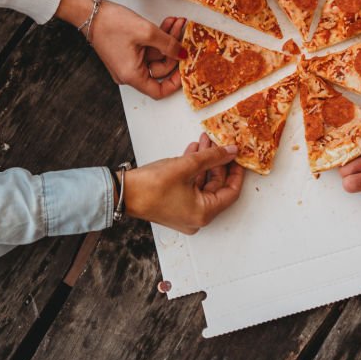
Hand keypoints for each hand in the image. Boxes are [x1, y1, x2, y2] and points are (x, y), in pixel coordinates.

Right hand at [89, 3, 186, 98]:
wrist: (90, 12)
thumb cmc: (111, 23)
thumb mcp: (147, 32)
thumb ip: (169, 44)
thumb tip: (183, 54)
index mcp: (132, 75)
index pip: (159, 91)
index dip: (175, 82)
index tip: (186, 67)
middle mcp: (129, 73)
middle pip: (160, 69)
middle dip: (174, 49)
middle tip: (183, 31)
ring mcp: (128, 63)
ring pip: (156, 55)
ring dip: (168, 39)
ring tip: (177, 23)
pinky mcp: (127, 52)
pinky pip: (148, 49)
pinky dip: (158, 37)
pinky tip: (168, 23)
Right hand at [124, 133, 243, 233]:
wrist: (123, 192)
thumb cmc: (152, 185)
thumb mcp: (187, 166)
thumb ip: (212, 157)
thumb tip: (231, 152)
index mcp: (204, 213)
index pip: (231, 192)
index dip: (236, 172)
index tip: (238, 157)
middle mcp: (197, 217)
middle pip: (216, 186)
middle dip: (217, 162)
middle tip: (219, 143)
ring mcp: (185, 212)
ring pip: (202, 183)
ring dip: (204, 162)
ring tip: (204, 141)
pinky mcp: (175, 205)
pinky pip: (191, 186)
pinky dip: (193, 170)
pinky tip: (193, 151)